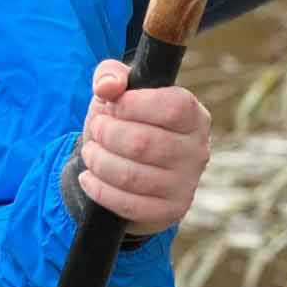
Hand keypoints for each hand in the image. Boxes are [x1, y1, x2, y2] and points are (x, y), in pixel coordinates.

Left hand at [77, 58, 210, 235]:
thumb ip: (111, 75)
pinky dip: (99, 189)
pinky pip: (128, 204)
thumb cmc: (127, 122)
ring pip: (131, 176)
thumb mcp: (118, 92)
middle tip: (96, 129)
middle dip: (106, 134)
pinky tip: (89, 178)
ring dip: (99, 161)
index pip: (172, 107)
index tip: (113, 105)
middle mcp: (197, 150)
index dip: (133, 104)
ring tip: (90, 152)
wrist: (131, 169)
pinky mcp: (170, 211)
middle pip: (142, 143)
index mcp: (193, 115)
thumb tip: (108, 86)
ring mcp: (186, 184)